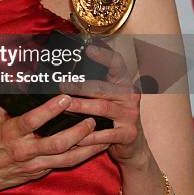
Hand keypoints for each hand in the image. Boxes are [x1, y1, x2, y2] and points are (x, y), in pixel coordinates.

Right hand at [0, 94, 109, 194]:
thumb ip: (6, 97)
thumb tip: (20, 76)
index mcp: (11, 133)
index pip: (34, 120)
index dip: (50, 109)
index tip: (66, 98)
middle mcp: (25, 151)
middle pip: (57, 143)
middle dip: (78, 131)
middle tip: (93, 119)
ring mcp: (34, 165)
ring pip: (66, 159)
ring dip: (87, 148)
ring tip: (104, 136)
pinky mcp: (39, 173)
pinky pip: (64, 165)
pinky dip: (81, 156)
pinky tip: (94, 148)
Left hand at [61, 44, 149, 168]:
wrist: (131, 145)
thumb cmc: (112, 117)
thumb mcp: (107, 97)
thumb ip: (94, 85)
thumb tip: (66, 71)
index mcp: (124, 83)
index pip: (117, 64)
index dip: (104, 56)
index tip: (88, 49)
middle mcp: (130, 96)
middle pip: (103, 87)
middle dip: (80, 86)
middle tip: (62, 85)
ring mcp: (130, 115)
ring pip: (103, 107)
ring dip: (82, 106)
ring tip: (65, 105)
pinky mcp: (128, 134)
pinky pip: (105, 134)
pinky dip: (89, 135)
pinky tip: (75, 136)